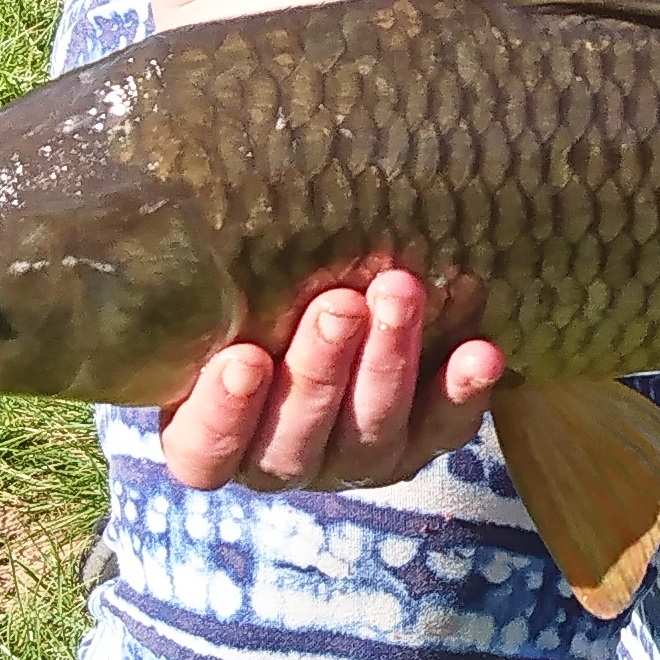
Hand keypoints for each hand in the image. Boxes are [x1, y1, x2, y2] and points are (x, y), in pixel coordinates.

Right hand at [158, 269, 506, 494]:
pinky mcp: (416, 445)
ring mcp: (352, 461)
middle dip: (321, 369)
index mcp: (210, 438)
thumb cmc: (239, 299)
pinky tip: (480, 352)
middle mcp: (280, 460)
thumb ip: (202, 282)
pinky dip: (461, 391)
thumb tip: (178, 199)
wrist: (320, 306)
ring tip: (400, 295)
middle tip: (340, 305)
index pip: (204, 451)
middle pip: (296, 438)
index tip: (245, 359)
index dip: (223, 415)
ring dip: (388, 364)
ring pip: (371, 432)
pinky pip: (441, 429)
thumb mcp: (209, 296)